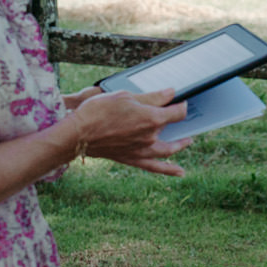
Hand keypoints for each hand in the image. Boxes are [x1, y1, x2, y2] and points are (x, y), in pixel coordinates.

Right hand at [67, 86, 193, 175]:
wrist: (78, 134)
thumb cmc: (99, 110)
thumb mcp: (126, 96)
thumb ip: (152, 97)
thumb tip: (171, 93)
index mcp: (152, 118)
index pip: (177, 112)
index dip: (181, 104)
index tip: (181, 100)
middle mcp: (151, 136)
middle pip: (170, 127)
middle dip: (176, 119)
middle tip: (180, 114)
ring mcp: (142, 150)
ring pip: (168, 150)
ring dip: (180, 145)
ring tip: (188, 141)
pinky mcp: (133, 159)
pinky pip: (155, 167)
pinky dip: (169, 169)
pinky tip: (180, 172)